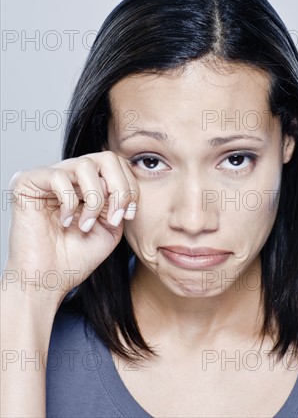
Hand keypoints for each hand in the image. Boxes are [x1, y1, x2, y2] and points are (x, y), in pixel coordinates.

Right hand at [2, 151, 137, 302]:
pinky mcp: (26, 182)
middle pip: (106, 157)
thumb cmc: (75, 257)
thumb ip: (120, 199)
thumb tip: (124, 179)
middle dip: (120, 188)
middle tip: (115, 218)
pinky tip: (64, 222)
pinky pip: (59, 176)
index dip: (130, 188)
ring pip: (85, 164)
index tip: (127, 216)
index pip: (117, 165)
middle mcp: (69, 174)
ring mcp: (47, 176)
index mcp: (87, 182)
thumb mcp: (111, 225)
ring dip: (95, 199)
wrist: (47, 281)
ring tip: (87, 224)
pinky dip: (69, 203)